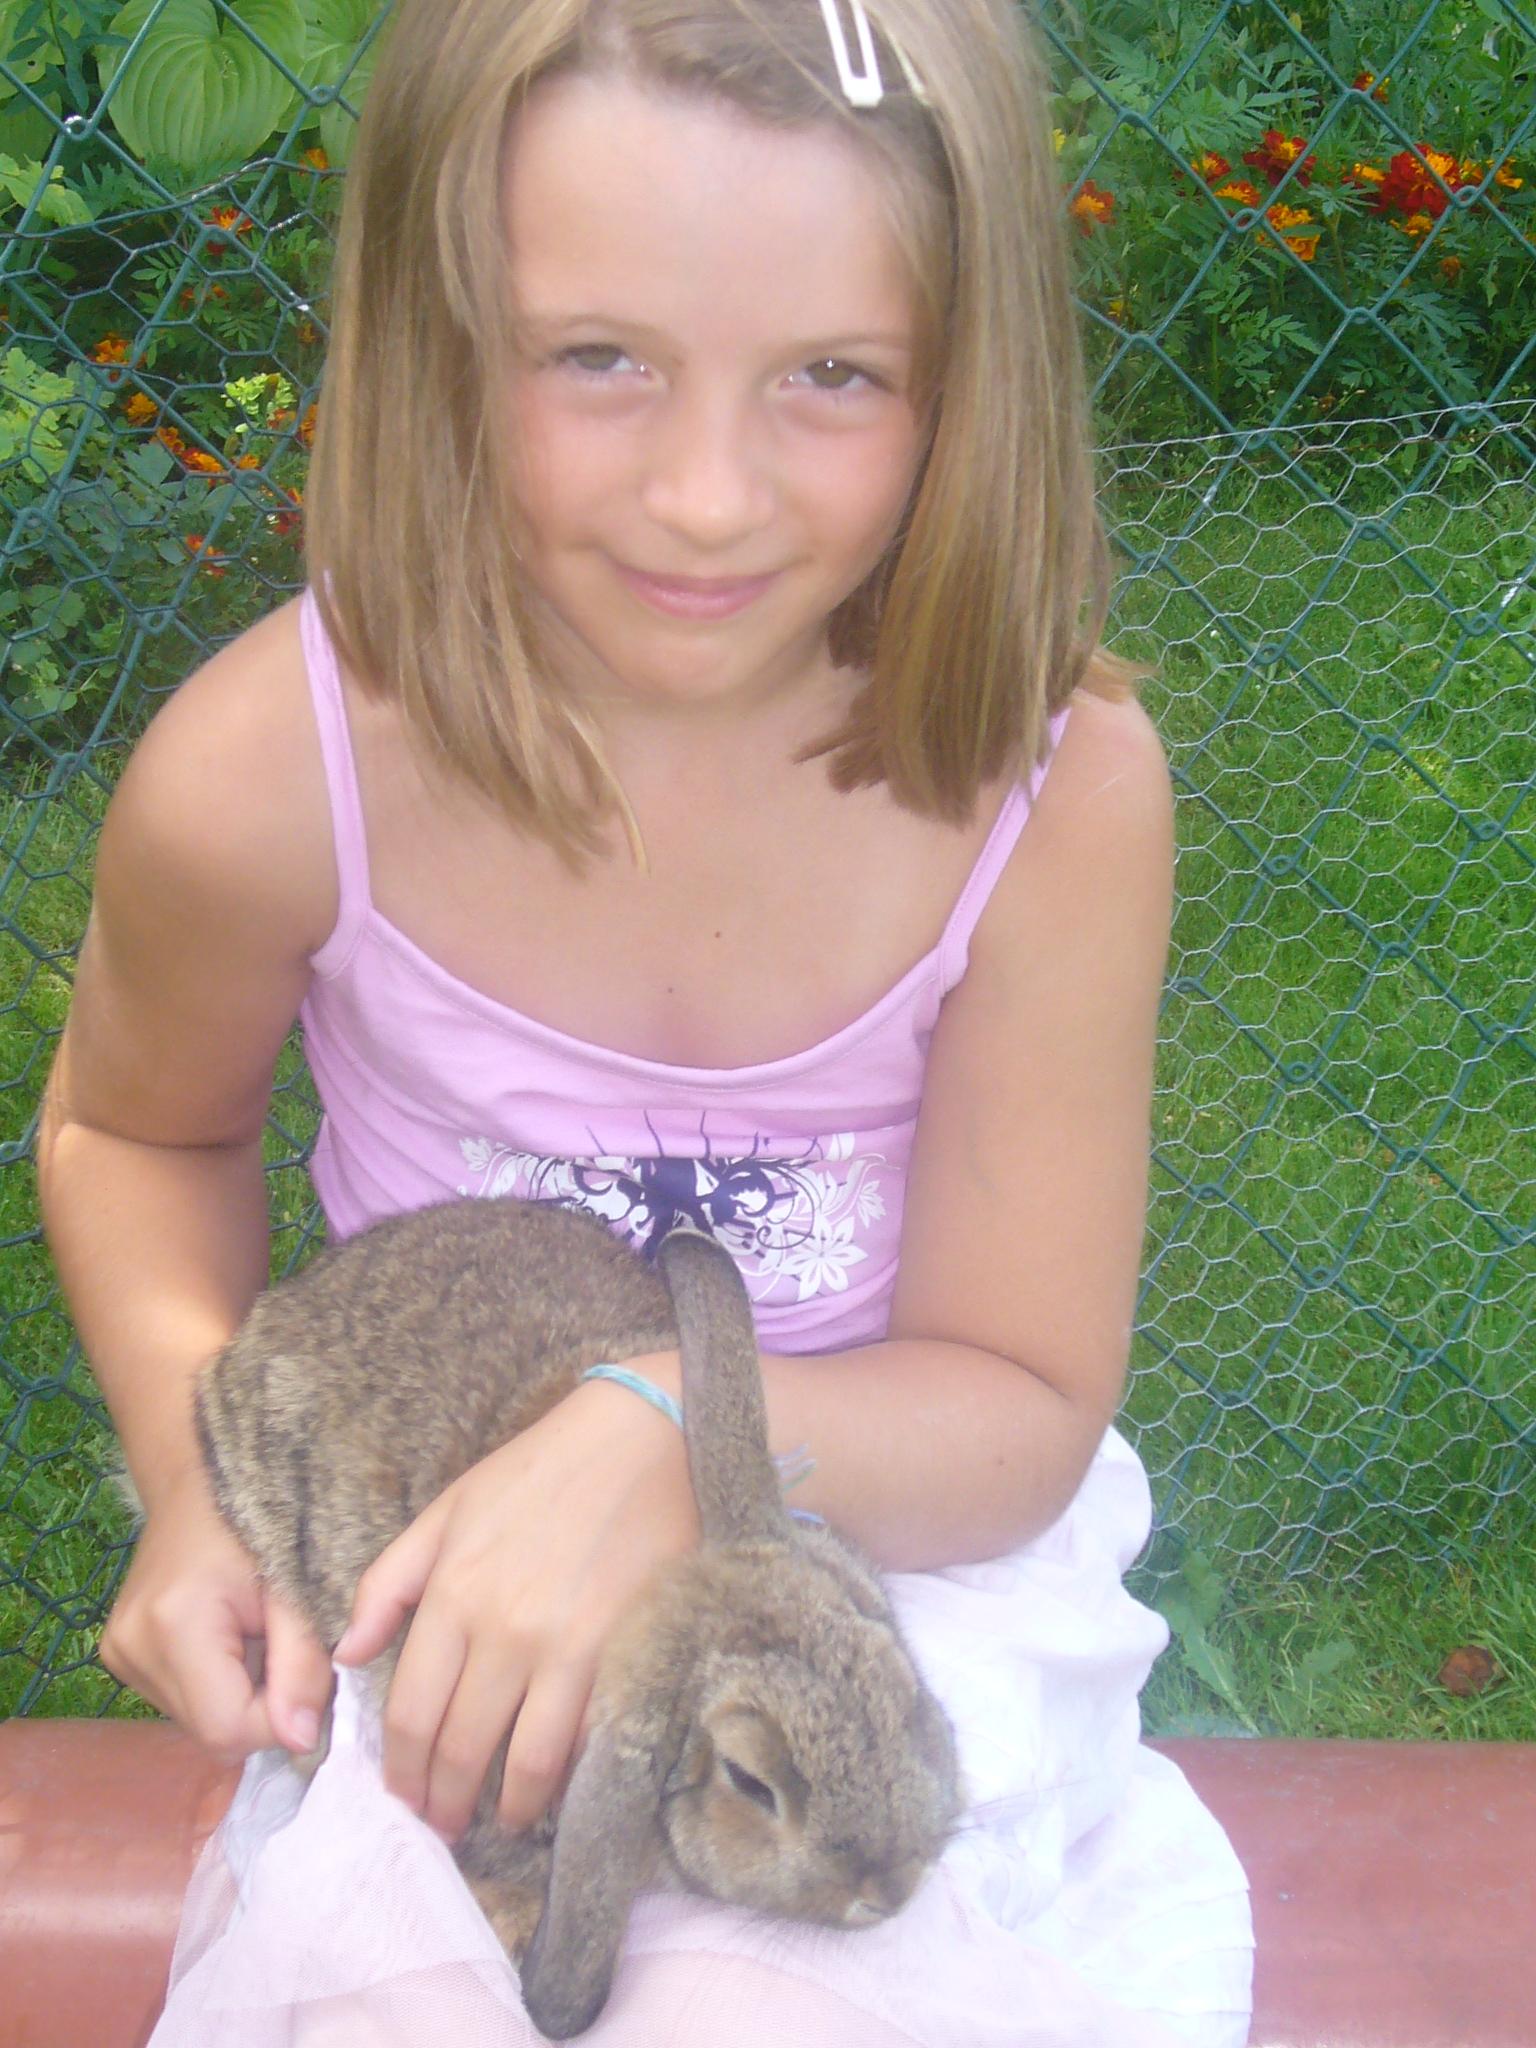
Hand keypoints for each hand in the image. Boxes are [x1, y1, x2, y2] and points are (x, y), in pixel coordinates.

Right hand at [100, 1466, 332, 1759]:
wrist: (200, 1482)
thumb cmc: (259, 1520)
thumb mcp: (296, 1588)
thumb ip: (303, 1664)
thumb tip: (302, 1742)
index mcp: (173, 1625)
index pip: (228, 1727)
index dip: (280, 1721)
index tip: (312, 1682)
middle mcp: (132, 1649)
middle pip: (211, 1733)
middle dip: (264, 1710)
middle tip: (291, 1657)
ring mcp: (119, 1656)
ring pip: (197, 1723)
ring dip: (241, 1700)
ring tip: (261, 1641)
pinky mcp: (119, 1656)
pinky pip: (182, 1702)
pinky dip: (218, 1687)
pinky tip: (234, 1642)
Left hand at [333, 1370, 695, 1842]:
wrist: (643, 1439)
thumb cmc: (539, 1471)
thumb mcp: (447, 1510)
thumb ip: (387, 1583)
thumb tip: (348, 1656)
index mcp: (452, 1594)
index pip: (410, 1713)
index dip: (400, 1772)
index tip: (401, 1798)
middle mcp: (502, 1630)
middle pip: (460, 1747)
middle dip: (442, 1803)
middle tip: (440, 1828)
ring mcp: (564, 1647)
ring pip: (523, 1761)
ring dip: (505, 1808)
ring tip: (497, 1823)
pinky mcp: (620, 1653)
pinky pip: (584, 1738)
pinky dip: (564, 1776)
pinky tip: (554, 1787)